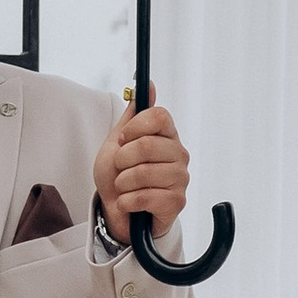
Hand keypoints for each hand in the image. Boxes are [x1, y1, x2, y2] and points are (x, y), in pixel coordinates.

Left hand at [94, 96, 189, 245]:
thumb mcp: (118, 142)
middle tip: (120, 169)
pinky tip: (129, 203)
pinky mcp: (176, 202)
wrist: (117, 213)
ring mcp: (180, 178)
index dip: (135, 127)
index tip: (124, 140)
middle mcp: (179, 154)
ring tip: (124, 188)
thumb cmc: (119, 177)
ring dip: (123, 183)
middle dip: (122, 160)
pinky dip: (127, 201)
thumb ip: (133, 115)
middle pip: (147, 145)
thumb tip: (148, 84)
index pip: (159, 116)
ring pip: (143, 173)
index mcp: (167, 136)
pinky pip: (144, 196)